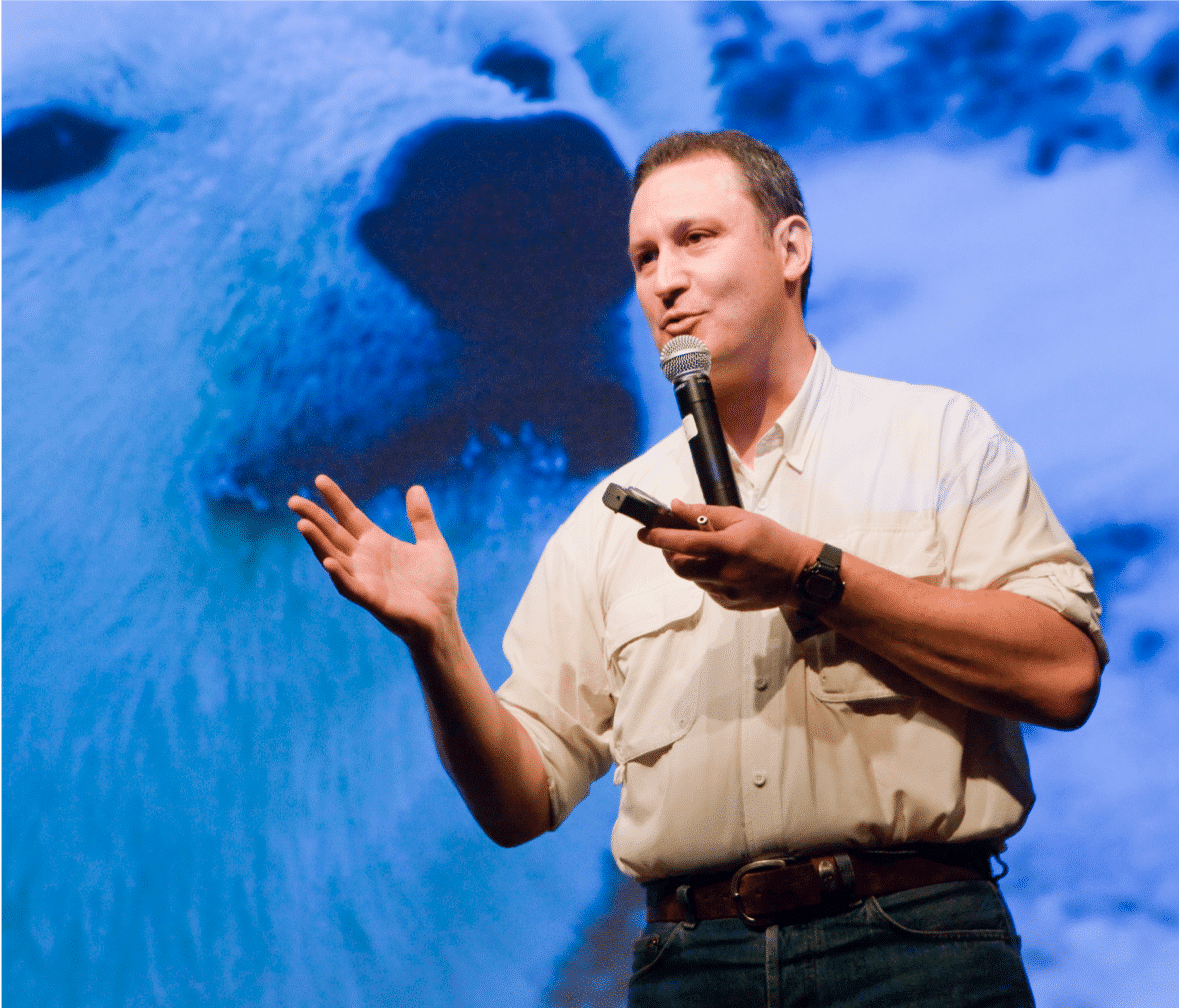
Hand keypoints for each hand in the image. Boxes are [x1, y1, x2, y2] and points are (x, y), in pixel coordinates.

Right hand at [288, 475, 457, 641]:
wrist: (443, 620)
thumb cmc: (436, 586)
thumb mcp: (432, 544)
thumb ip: (422, 519)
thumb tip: (415, 488)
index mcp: (377, 543)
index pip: (349, 516)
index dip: (335, 499)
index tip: (319, 479)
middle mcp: (365, 559)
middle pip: (333, 534)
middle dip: (314, 518)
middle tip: (293, 500)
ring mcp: (365, 579)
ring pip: (334, 558)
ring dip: (318, 543)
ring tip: (302, 525)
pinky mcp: (372, 600)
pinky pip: (351, 586)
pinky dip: (339, 575)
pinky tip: (329, 562)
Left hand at [638, 500, 821, 610]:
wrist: (799, 574)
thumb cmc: (773, 540)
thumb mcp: (743, 518)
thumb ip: (706, 513)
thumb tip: (676, 507)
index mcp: (729, 546)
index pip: (684, 543)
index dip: (660, 537)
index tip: (644, 532)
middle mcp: (725, 572)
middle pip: (680, 567)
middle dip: (668, 553)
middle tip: (668, 542)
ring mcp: (727, 592)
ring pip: (692, 578)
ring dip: (688, 564)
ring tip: (701, 552)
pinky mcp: (729, 604)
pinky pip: (706, 589)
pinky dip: (704, 576)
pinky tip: (719, 567)